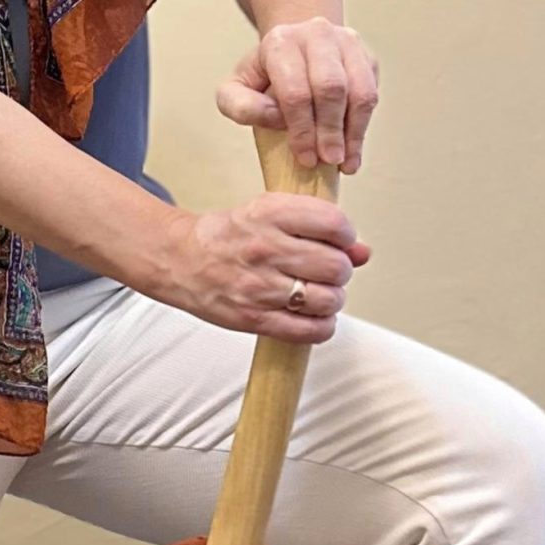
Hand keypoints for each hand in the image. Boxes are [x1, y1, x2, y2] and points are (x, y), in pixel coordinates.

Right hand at [155, 194, 371, 341]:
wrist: (181, 259)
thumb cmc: (230, 236)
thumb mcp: (271, 214)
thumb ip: (320, 227)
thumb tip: (363, 252)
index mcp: (270, 214)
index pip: (334, 223)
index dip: (346, 235)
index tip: (339, 240)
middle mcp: (266, 249)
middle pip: (337, 266)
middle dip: (339, 271)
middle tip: (325, 271)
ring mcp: (259, 286)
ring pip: (328, 300)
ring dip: (331, 299)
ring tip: (316, 293)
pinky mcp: (254, 318)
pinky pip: (309, 331)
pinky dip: (321, 326)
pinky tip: (313, 316)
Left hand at [214, 17, 379, 171]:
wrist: (295, 52)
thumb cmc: (264, 78)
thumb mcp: (235, 90)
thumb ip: (241, 106)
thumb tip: (278, 118)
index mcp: (280, 41)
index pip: (295, 89)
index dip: (301, 128)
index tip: (305, 157)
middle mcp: (316, 34)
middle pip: (331, 87)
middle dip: (330, 130)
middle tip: (329, 160)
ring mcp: (346, 43)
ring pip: (360, 91)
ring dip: (353, 132)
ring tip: (345, 162)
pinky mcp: (366, 57)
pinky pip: (372, 94)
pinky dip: (363, 126)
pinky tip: (353, 149)